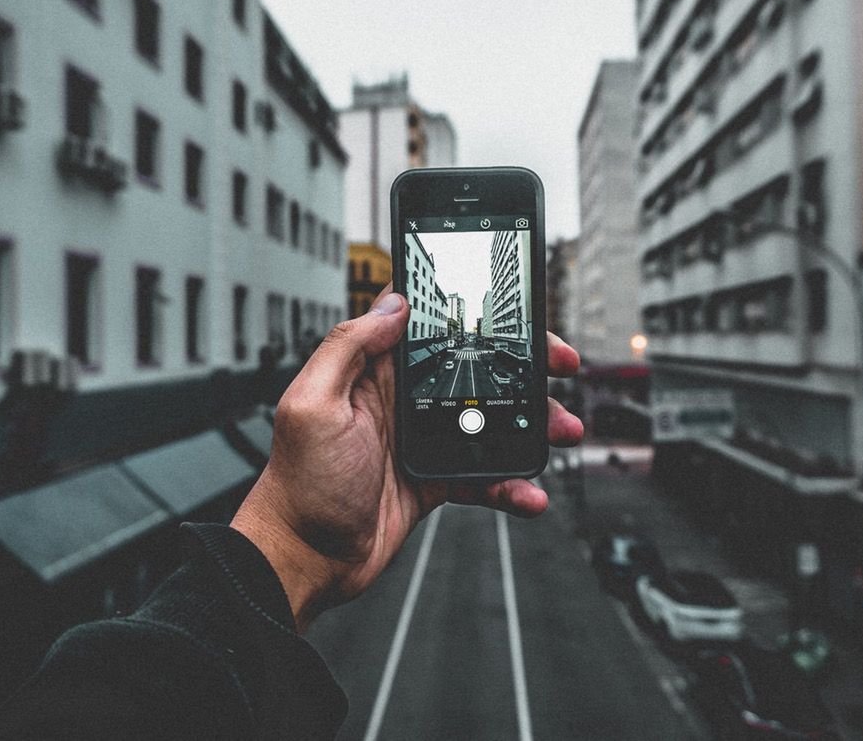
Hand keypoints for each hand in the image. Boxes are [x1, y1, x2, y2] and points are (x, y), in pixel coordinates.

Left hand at [231, 286, 582, 627]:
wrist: (304, 558)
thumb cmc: (298, 485)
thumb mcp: (312, 404)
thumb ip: (348, 348)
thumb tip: (392, 304)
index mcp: (374, 371)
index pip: (430, 324)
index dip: (475, 312)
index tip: (516, 314)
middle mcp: (403, 399)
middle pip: (476, 367)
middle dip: (524, 365)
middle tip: (560, 367)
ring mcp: (423, 439)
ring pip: (491, 419)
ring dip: (533, 423)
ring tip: (564, 430)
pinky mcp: (436, 479)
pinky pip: (485, 474)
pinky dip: (512, 483)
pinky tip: (529, 492)